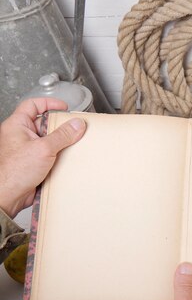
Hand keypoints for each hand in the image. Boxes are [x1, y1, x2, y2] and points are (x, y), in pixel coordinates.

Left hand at [0, 98, 86, 217]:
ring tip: (71, 145)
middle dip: (59, 126)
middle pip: (44, 123)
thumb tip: (77, 124)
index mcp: (17, 126)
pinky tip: (66, 160)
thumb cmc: (13, 172)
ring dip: (61, 143)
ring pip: (48, 140)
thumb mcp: (44, 148)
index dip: (49, 103)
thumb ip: (62, 135)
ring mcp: (27, 150)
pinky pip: (50, 155)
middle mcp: (20, 136)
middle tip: (72, 129)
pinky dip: (59, 156)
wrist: (7, 195)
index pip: (33, 105)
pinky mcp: (33, 163)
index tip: (64, 107)